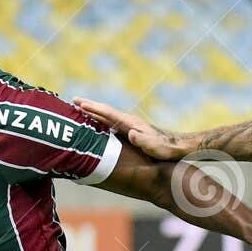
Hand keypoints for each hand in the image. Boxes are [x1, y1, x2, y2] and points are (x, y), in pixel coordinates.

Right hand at [72, 97, 188, 160]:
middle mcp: (129, 122)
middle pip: (105, 111)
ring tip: (79, 109)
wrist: (179, 146)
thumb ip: (144, 141)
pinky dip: (100, 120)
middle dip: (89, 106)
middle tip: (72, 100)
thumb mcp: (157, 148)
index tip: (79, 104)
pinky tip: (95, 123)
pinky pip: (111, 123)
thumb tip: (131, 134)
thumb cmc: (167, 150)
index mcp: (131, 124)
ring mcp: (130, 125)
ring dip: (93, 112)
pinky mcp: (131, 131)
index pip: (108, 114)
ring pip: (107, 116)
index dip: (93, 109)